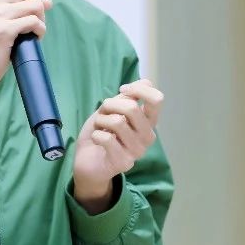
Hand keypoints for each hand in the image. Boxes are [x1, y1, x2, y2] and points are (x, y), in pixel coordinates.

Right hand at [0, 0, 51, 129]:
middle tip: (33, 19)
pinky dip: (39, 30)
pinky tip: (32, 38)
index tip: (29, 0)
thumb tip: (48, 0)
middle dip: (38, 4)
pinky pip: (34, 22)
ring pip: (36, 4)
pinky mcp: (3, 29)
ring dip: (41, 19)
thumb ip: (16, 2)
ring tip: (33, 29)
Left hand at [72, 79, 163, 211]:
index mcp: (148, 122)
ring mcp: (137, 151)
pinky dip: (96, 135)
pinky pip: (106, 138)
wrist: (88, 161)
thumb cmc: (102, 132)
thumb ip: (128, 96)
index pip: (157, 100)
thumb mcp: (113, 108)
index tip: (122, 90)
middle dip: (110, 104)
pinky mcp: (123, 163)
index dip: (138, 89)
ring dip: (101, 120)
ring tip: (99, 127)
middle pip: (132, 108)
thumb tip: (145, 82)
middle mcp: (148, 137)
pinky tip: (97, 140)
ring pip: (117, 122)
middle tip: (103, 112)